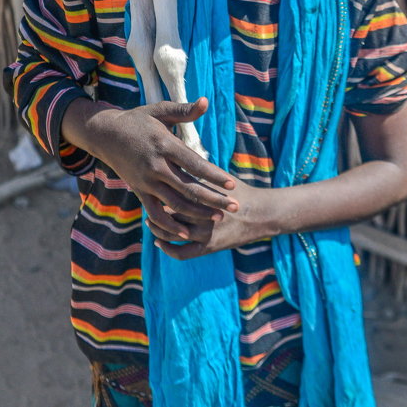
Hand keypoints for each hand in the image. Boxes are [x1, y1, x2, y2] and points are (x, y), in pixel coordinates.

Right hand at [61, 96, 238, 238]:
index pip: (194, 164)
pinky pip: (155, 213)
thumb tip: (205, 101)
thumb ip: (183, 110)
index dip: (214, 176)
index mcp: (164, 145)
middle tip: (235, 207)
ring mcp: (146, 181)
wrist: (106, 135)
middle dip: (214, 199)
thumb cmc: (138, 120)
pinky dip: (170, 225)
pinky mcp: (138, 191)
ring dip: (198, 213)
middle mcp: (156, 166)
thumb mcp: (159, 111)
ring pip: (175, 204)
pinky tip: (186, 232)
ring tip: (218, 218)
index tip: (232, 184)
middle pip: (189, 188)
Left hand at [146, 177, 276, 258]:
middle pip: (169, 212)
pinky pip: (182, 253)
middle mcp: (203, 214)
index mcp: (204, 194)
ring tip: (149, 221)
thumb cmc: (238, 190)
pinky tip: (158, 242)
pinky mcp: (208, 248)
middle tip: (146, 201)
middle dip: (155, 208)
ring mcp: (205, 233)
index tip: (149, 183)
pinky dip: (168, 249)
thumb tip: (176, 154)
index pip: (173, 191)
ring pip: (172, 234)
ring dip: (157, 228)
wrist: (260, 213)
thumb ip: (198, 171)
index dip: (158, 189)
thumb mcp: (218, 177)